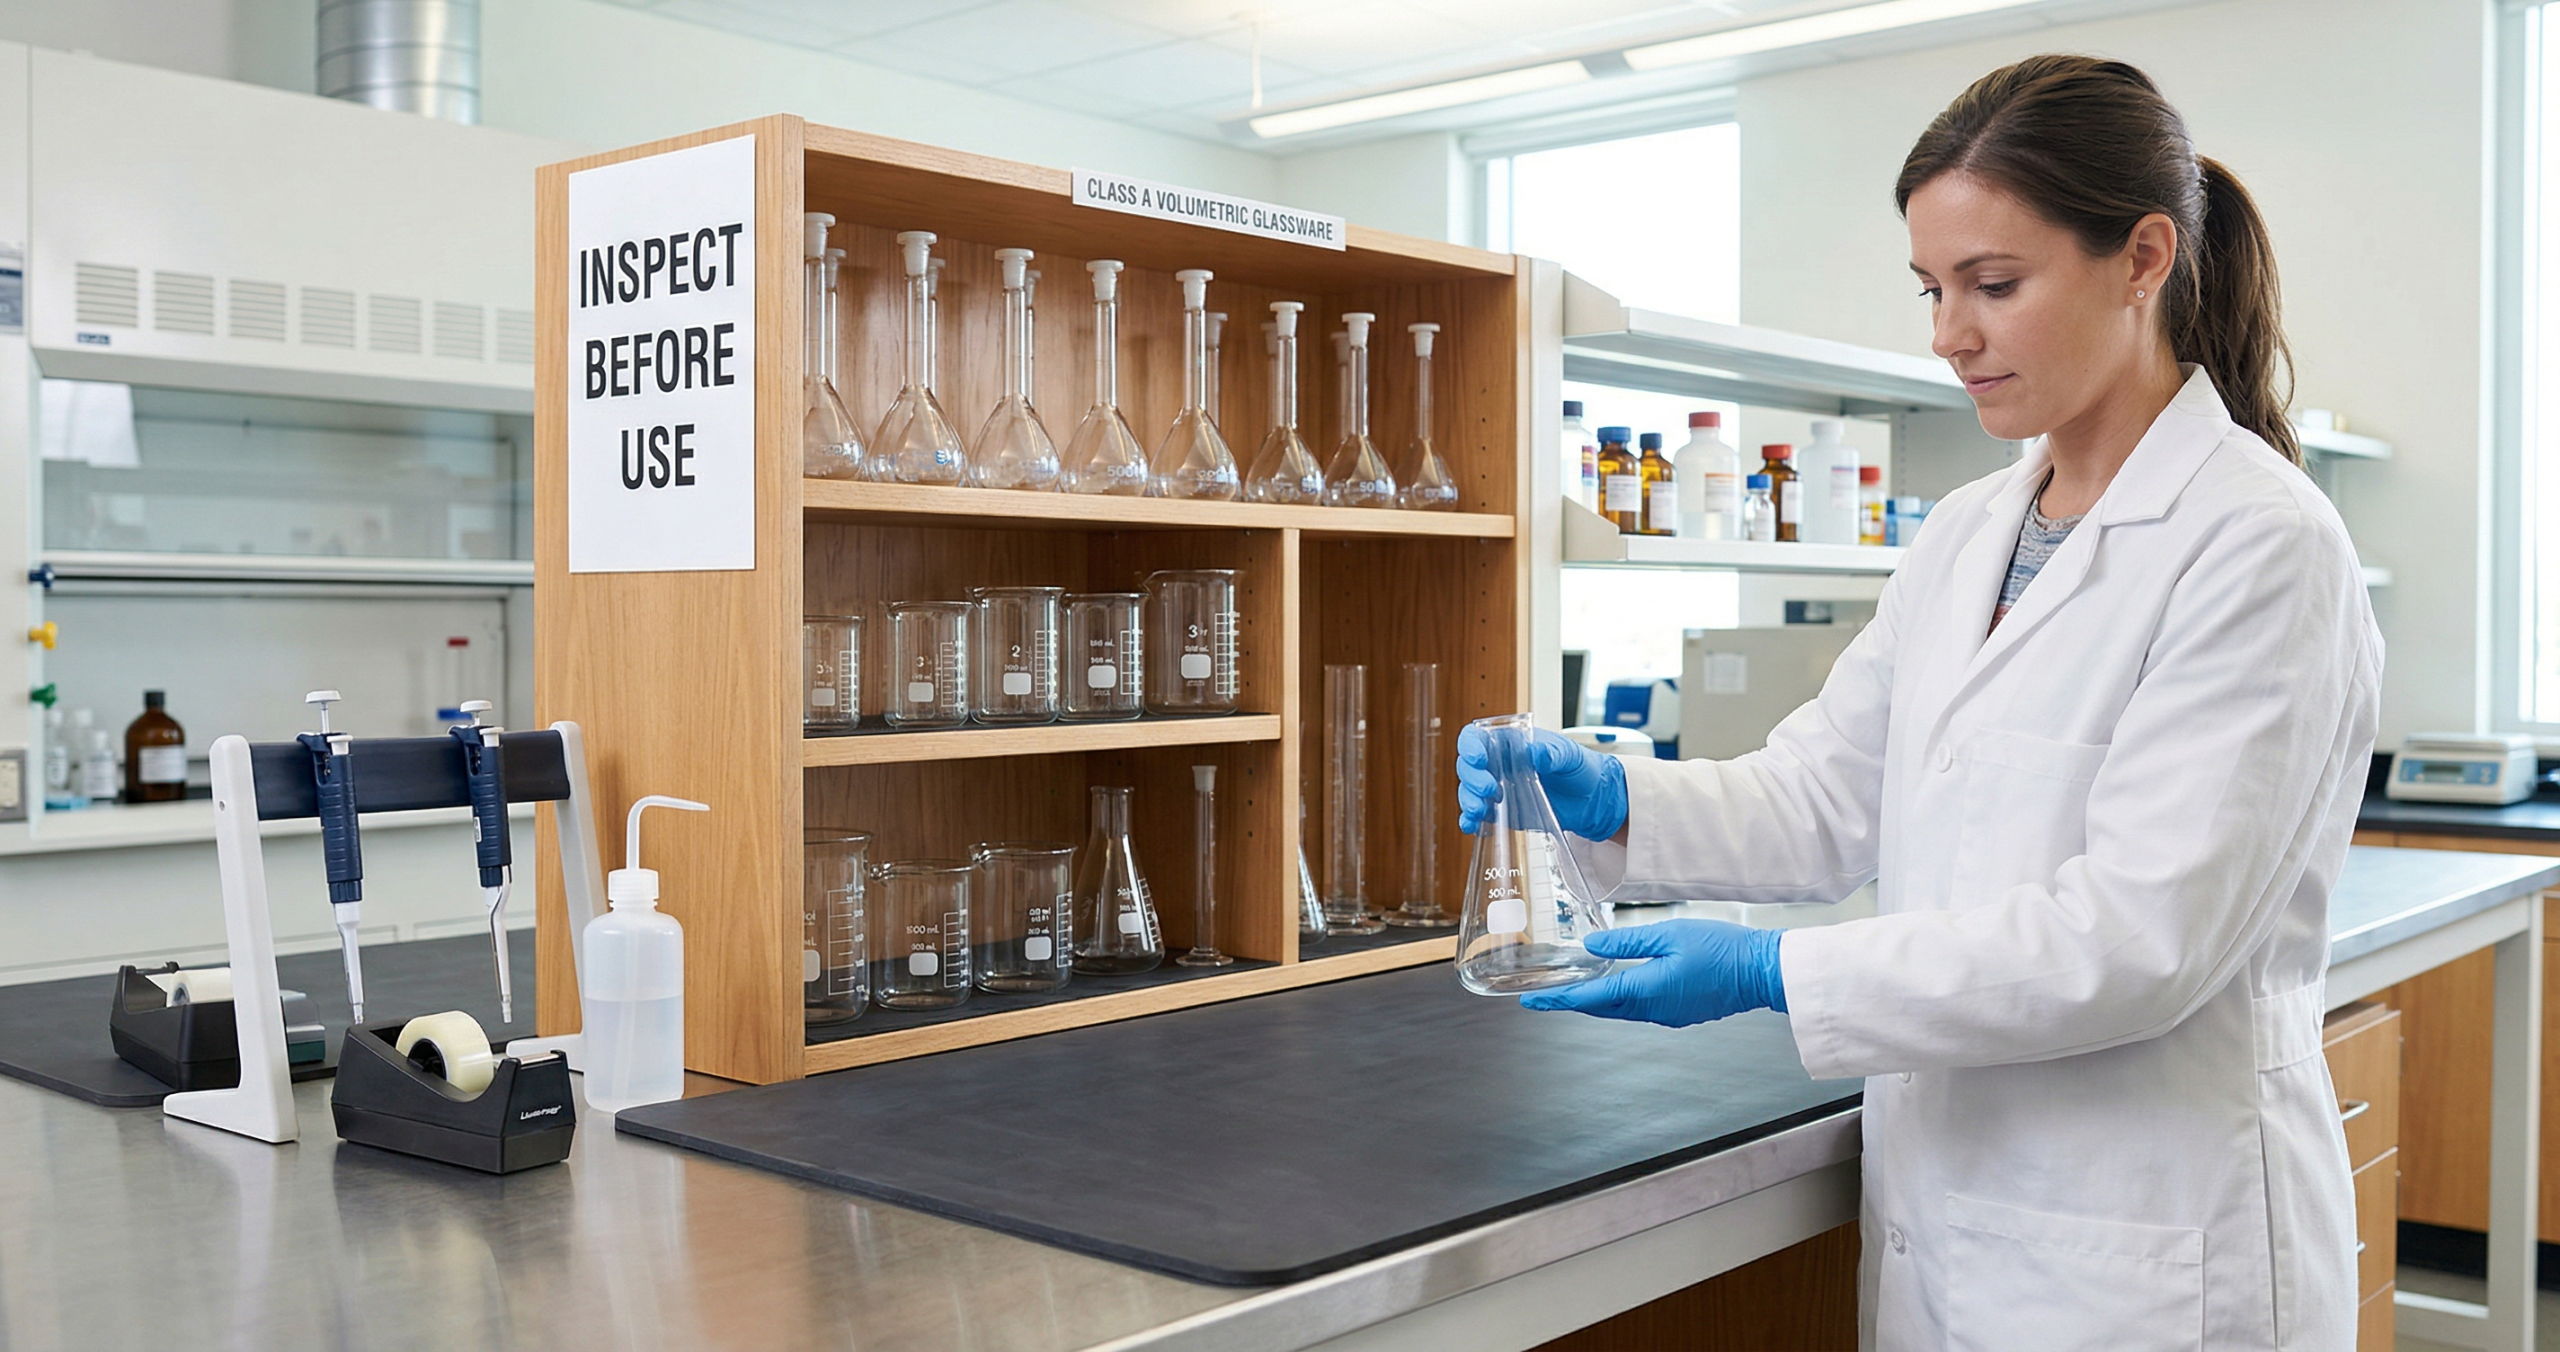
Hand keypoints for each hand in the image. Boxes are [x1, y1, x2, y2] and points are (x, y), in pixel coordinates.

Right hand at [1455, 724, 1628, 839]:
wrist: (1591, 800)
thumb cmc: (1580, 768)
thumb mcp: (1570, 755)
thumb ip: (1553, 753)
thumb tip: (1535, 752)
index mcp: (1510, 743)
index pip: (1477, 738)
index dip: (1470, 746)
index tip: (1478, 759)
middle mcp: (1498, 765)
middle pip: (1468, 767)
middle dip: (1472, 779)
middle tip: (1490, 789)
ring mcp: (1498, 788)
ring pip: (1469, 791)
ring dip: (1468, 801)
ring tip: (1479, 811)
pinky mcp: (1501, 811)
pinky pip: (1479, 815)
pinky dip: (1471, 821)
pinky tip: (1471, 826)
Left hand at [1519, 920, 1786, 1027]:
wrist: (1762, 972)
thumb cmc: (1722, 948)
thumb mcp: (1670, 934)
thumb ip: (1627, 941)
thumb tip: (1592, 946)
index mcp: (1646, 991)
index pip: (1591, 997)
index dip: (1559, 999)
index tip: (1533, 1001)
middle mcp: (1653, 1010)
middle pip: (1601, 1007)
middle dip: (1572, 1001)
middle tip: (1544, 994)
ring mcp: (1667, 1015)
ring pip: (1620, 1010)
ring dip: (1595, 1001)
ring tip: (1572, 989)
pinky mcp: (1680, 1013)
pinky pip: (1639, 1009)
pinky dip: (1619, 1000)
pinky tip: (1614, 987)